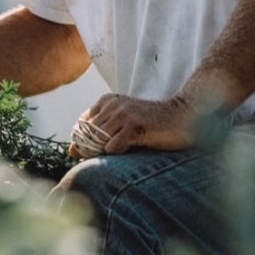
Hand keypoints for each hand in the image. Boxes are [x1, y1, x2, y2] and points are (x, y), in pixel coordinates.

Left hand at [77, 93, 195, 156]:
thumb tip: (71, 151)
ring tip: (127, 149)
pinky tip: (134, 148)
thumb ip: (97, 135)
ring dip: (107, 153)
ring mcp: (123, 113)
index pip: (81, 127)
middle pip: (87, 136)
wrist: (183, 117)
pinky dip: (119, 153)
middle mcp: (112, 104)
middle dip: (94, 151)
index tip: (100, 151)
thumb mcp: (122, 125)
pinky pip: (113, 147)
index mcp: (106, 101)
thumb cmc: (152, 125)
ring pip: (98, 142)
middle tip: (116, 153)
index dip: (85, 143)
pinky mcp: (134, 125)